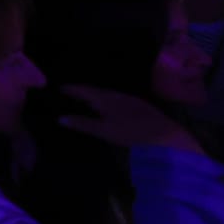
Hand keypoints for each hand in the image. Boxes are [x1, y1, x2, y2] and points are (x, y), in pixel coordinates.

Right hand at [58, 85, 204, 153]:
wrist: (165, 135)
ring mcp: (129, 99)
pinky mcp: (139, 106)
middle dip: (82, 91)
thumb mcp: (103, 131)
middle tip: (70, 94)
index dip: (71, 89)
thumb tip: (60, 118)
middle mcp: (116, 94)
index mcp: (105, 98)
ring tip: (86, 101)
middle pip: (95, 90)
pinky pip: (117, 98)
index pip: (83, 90)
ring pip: (108, 94)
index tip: (58, 88)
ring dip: (95, 96)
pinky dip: (107, 101)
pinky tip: (109, 108)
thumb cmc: (131, 132)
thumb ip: (82, 124)